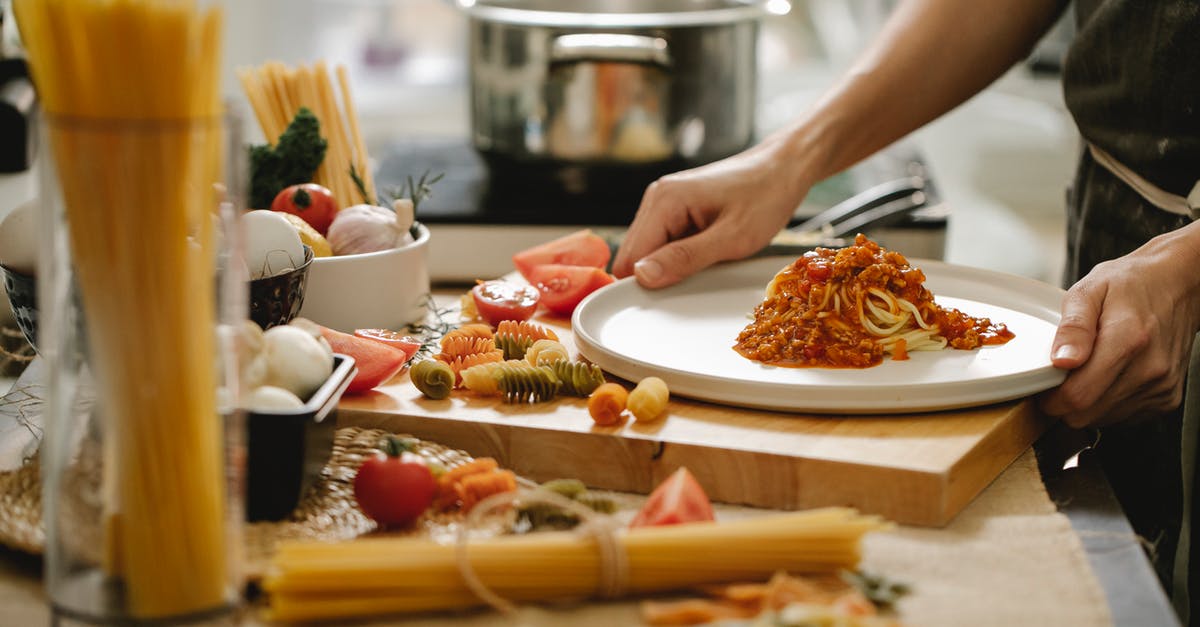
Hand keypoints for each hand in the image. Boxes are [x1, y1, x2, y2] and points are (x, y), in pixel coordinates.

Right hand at [612, 136, 810, 288]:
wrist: (785, 168)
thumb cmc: (766, 197)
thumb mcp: (732, 238)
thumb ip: (685, 258)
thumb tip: (642, 276)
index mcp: (664, 200)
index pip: (630, 257)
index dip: (645, 284)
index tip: (672, 299)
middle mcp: (657, 198)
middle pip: (635, 255)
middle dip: (659, 275)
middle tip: (698, 280)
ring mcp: (665, 202)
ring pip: (650, 251)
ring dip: (672, 266)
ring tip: (709, 262)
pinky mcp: (676, 209)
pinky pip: (665, 243)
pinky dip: (681, 256)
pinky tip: (707, 253)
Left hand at [1039, 223, 1199, 427]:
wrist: (1177, 285)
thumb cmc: (1130, 285)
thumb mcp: (1089, 291)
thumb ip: (1072, 327)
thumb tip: (1061, 361)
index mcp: (1127, 340)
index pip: (1077, 396)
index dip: (1050, 398)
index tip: (1043, 385)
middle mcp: (1149, 369)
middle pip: (1086, 415)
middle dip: (1063, 403)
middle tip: (1061, 377)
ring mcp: (1161, 387)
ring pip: (1102, 420)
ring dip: (1086, 404)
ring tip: (1090, 370)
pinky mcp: (1168, 398)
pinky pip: (1123, 417)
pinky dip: (1108, 404)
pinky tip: (1110, 377)